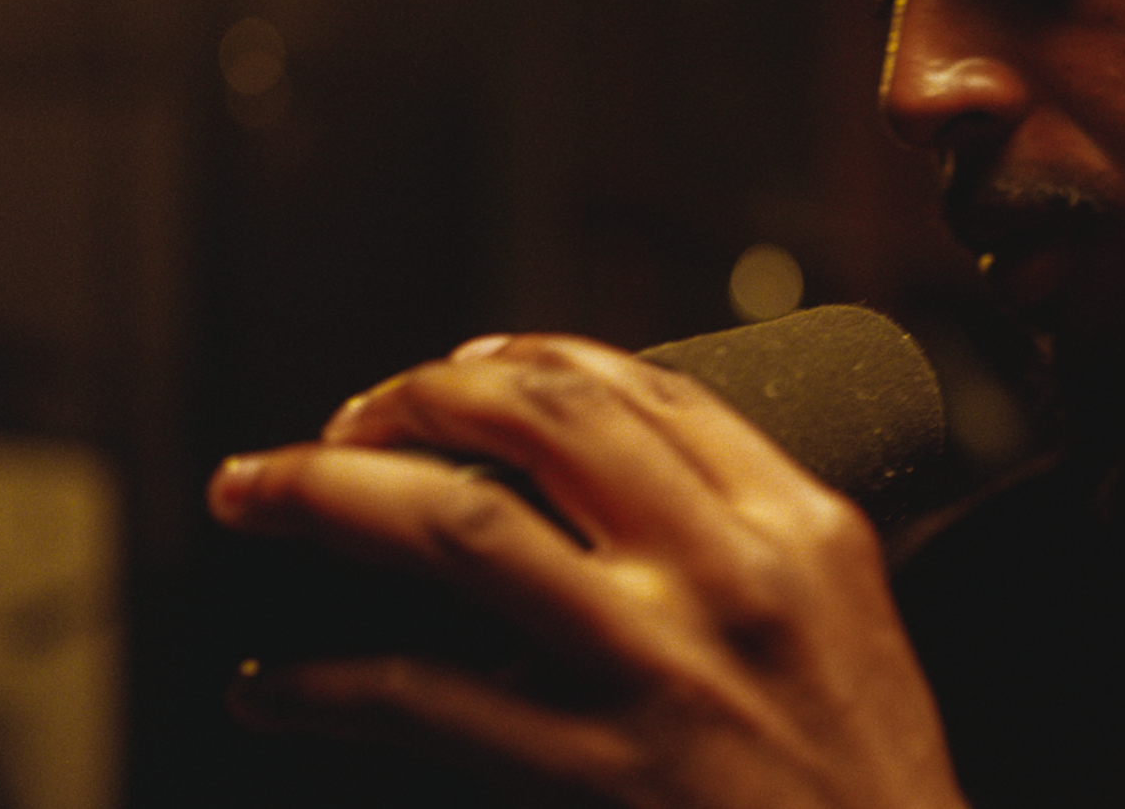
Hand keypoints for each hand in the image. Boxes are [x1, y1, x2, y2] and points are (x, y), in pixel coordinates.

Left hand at [207, 332, 968, 808]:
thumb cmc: (868, 781)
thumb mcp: (850, 620)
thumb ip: (756, 545)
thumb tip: (622, 492)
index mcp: (803, 526)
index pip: (650, 389)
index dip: (529, 357)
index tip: (459, 368)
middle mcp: (734, 574)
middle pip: (547, 420)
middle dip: (417, 395)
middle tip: (346, 417)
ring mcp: (661, 670)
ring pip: (462, 527)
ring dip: (328, 494)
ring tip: (256, 490)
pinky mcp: (599, 774)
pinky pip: (421, 699)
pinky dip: (321, 684)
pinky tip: (272, 686)